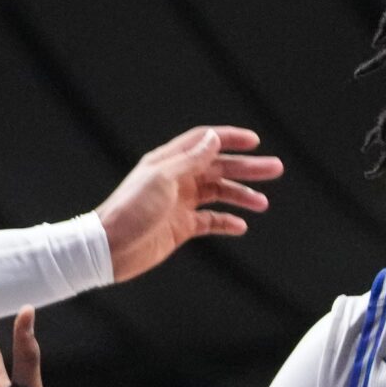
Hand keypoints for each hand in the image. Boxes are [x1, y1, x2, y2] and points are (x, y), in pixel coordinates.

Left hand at [94, 126, 282, 281]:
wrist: (110, 248)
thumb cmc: (131, 210)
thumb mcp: (161, 180)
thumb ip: (189, 160)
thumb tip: (213, 138)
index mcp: (169, 162)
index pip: (204, 142)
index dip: (228, 138)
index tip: (255, 141)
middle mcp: (176, 180)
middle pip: (217, 168)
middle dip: (246, 168)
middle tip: (275, 169)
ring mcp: (180, 204)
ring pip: (218, 194)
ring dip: (241, 195)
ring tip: (262, 203)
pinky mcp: (181, 227)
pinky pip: (210, 221)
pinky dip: (226, 222)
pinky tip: (241, 226)